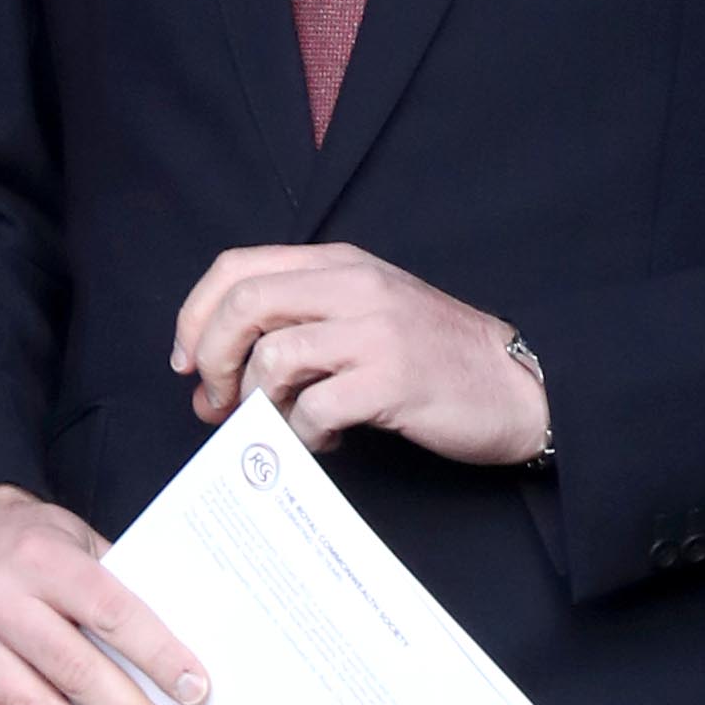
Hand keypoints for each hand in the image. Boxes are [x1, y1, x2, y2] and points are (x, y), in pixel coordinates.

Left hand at [172, 244, 545, 465]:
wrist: (517, 385)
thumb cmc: (433, 359)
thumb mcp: (362, 318)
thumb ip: (293, 332)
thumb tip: (210, 383)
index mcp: (339, 264)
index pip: (237, 268)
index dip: (195, 316)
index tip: (187, 363)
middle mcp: (354, 286)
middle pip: (244, 308)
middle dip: (212, 363)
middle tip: (217, 405)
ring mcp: (374, 331)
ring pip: (273, 358)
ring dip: (258, 406)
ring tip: (281, 427)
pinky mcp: (391, 380)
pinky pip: (313, 408)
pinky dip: (304, 435)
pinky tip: (326, 440)